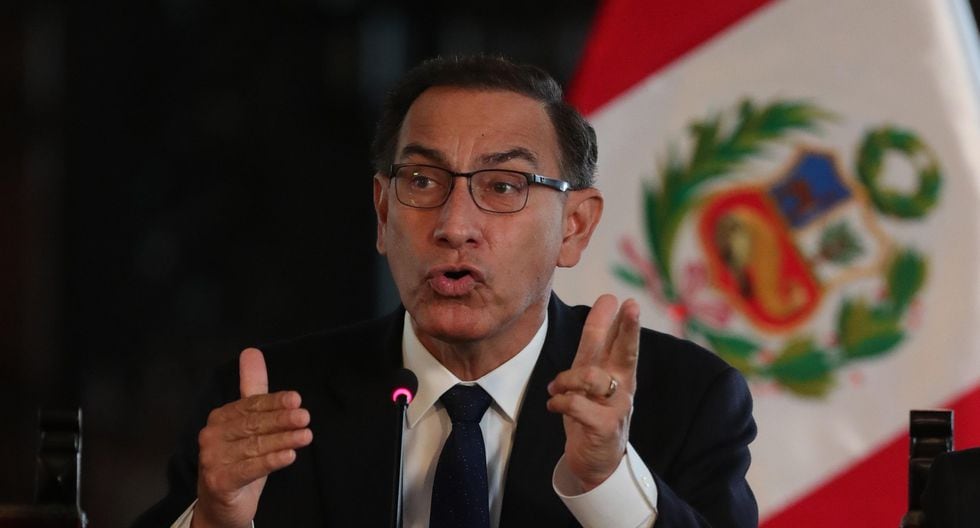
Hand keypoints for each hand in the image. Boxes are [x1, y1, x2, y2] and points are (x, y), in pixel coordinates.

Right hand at [192, 348, 312, 527]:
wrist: (222, 504)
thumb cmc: (240, 460)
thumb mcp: (250, 425)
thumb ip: (253, 390)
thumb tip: (252, 352)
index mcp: (220, 418)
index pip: (250, 405)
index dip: (274, 402)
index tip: (297, 399)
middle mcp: (211, 436)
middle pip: (253, 424)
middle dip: (281, 420)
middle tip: (306, 417)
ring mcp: (212, 459)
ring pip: (254, 446)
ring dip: (283, 440)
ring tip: (306, 436)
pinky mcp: (218, 482)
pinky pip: (249, 469)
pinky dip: (270, 461)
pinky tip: (290, 456)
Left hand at [546, 294, 639, 490]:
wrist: (596, 461)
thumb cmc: (592, 412)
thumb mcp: (590, 375)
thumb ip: (596, 343)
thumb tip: (606, 303)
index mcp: (619, 371)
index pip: (621, 341)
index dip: (622, 321)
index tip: (624, 300)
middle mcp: (622, 386)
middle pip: (627, 352)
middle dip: (629, 328)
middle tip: (632, 306)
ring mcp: (617, 407)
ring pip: (591, 377)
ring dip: (565, 378)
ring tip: (554, 387)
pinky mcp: (605, 426)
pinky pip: (576, 404)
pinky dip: (559, 401)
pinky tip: (553, 405)